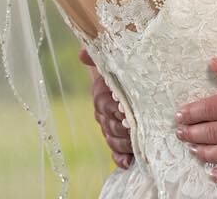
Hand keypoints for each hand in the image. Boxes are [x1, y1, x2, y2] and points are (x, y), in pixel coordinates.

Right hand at [82, 47, 133, 169]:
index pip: (103, 105)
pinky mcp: (120, 142)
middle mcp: (104, 114)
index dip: (113, 109)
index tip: (124, 110)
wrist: (134, 81)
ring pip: (112, 141)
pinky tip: (128, 163)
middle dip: (121, 129)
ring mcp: (111, 129)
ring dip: (123, 144)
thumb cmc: (126, 70)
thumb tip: (81, 54)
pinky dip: (121, 159)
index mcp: (102, 95)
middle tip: (133, 128)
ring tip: (135, 144)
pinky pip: (116, 154)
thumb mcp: (116, 62)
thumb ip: (99, 57)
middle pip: (108, 126)